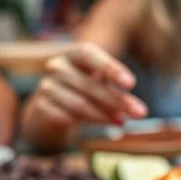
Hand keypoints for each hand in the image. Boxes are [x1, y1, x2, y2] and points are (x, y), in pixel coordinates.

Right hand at [26, 43, 147, 129]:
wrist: (49, 104)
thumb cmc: (82, 87)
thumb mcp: (97, 80)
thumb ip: (113, 87)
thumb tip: (134, 107)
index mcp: (73, 53)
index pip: (90, 54)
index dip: (111, 68)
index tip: (131, 84)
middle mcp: (57, 65)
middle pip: (89, 84)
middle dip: (117, 100)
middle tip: (140, 113)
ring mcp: (46, 86)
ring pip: (79, 104)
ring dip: (104, 115)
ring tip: (122, 122)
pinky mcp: (40, 107)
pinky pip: (66, 117)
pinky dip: (85, 123)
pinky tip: (100, 126)